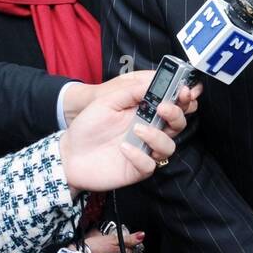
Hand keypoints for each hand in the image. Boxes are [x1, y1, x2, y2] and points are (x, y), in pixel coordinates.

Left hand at [58, 73, 187, 191]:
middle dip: (176, 114)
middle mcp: (149, 131)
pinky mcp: (136, 169)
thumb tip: (154, 83)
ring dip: (158, 136)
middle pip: (178, 124)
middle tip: (163, 108)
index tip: (183, 90)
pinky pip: (149, 165)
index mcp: (145, 112)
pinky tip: (124, 148)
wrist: (69, 153)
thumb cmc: (88, 125)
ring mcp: (145, 151)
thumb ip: (131, 92)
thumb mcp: (107, 101)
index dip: (182, 98)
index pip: (173, 104)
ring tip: (138, 129)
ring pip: (169, 147)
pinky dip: (140, 156)